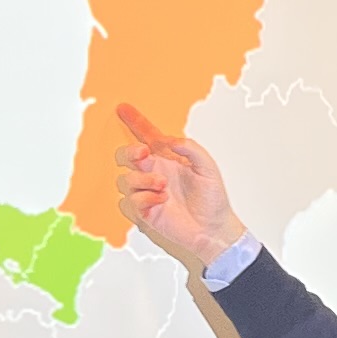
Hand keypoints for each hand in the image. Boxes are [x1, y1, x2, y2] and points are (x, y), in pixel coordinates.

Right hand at [113, 102, 248, 274]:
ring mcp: (147, 192)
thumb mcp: (207, 167)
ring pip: (126, 179)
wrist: (213, 228)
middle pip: (127, 156)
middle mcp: (154, 173)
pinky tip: (161, 200)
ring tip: (164, 186)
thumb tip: (169, 140)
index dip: (135, 123)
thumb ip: (190, 148)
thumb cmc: (212, 198)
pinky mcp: (145, 211)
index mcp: (168, 159)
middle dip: (131, 152)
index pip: (148, 137)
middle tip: (145, 154)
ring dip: (143, 178)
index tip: (123, 109)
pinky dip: (145, 198)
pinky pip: (131, 201)